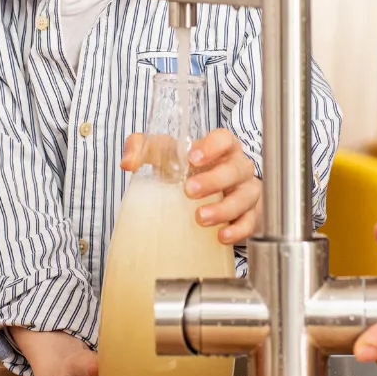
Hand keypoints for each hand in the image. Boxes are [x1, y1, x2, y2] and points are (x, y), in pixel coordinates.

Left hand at [121, 128, 260, 244]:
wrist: (214, 194)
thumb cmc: (190, 170)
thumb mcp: (167, 154)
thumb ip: (144, 149)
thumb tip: (127, 162)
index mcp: (222, 148)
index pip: (225, 139)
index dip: (212, 146)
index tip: (193, 157)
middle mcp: (238, 167)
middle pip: (235, 169)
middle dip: (214, 180)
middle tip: (189, 191)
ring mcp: (247, 191)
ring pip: (245, 197)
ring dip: (224, 208)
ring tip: (200, 218)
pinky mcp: (250, 216)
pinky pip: (249, 222)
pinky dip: (238, 230)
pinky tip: (221, 236)